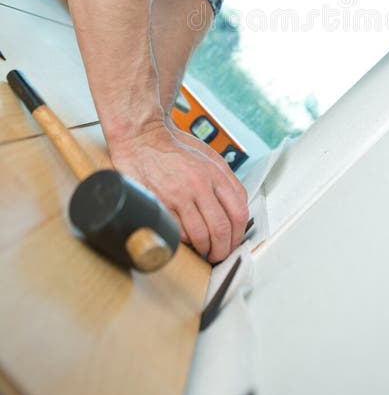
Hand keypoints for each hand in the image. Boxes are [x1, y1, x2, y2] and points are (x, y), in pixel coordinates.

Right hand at [109, 123, 248, 262]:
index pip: (238, 212)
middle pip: (221, 228)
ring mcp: (179, 195)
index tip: (234, 241)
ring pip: (201, 236)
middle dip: (223, 249)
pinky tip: (186, 240)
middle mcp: (200, 185)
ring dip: (205, 250)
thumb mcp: (209, 156)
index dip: (238, 234)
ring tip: (204, 251)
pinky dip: (185, 242)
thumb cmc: (175, 148)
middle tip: (220, 254)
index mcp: (215, 173)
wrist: (143, 140)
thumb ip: (226, 180)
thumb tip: (238, 207)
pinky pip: (178, 233)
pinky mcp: (161, 204)